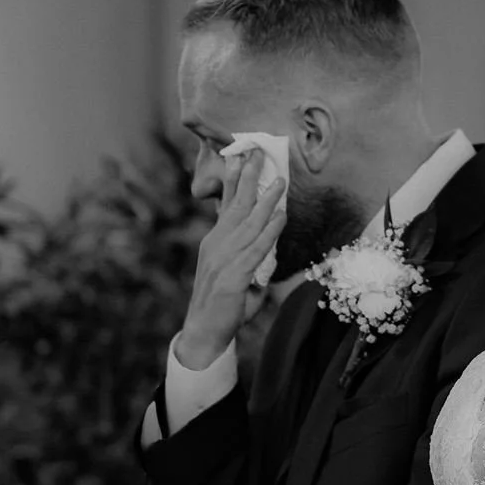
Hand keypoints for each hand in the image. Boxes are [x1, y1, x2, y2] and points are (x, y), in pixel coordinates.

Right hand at [173, 149, 286, 369]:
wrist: (204, 331)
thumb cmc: (223, 303)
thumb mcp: (235, 271)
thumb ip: (249, 254)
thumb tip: (268, 244)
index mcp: (215, 241)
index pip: (226, 205)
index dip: (235, 180)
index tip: (241, 156)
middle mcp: (216, 245)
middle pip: (236, 206)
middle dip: (248, 178)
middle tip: (257, 153)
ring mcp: (223, 260)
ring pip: (249, 224)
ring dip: (266, 201)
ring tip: (279, 181)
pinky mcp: (233, 277)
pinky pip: (256, 250)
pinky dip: (270, 232)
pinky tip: (280, 217)